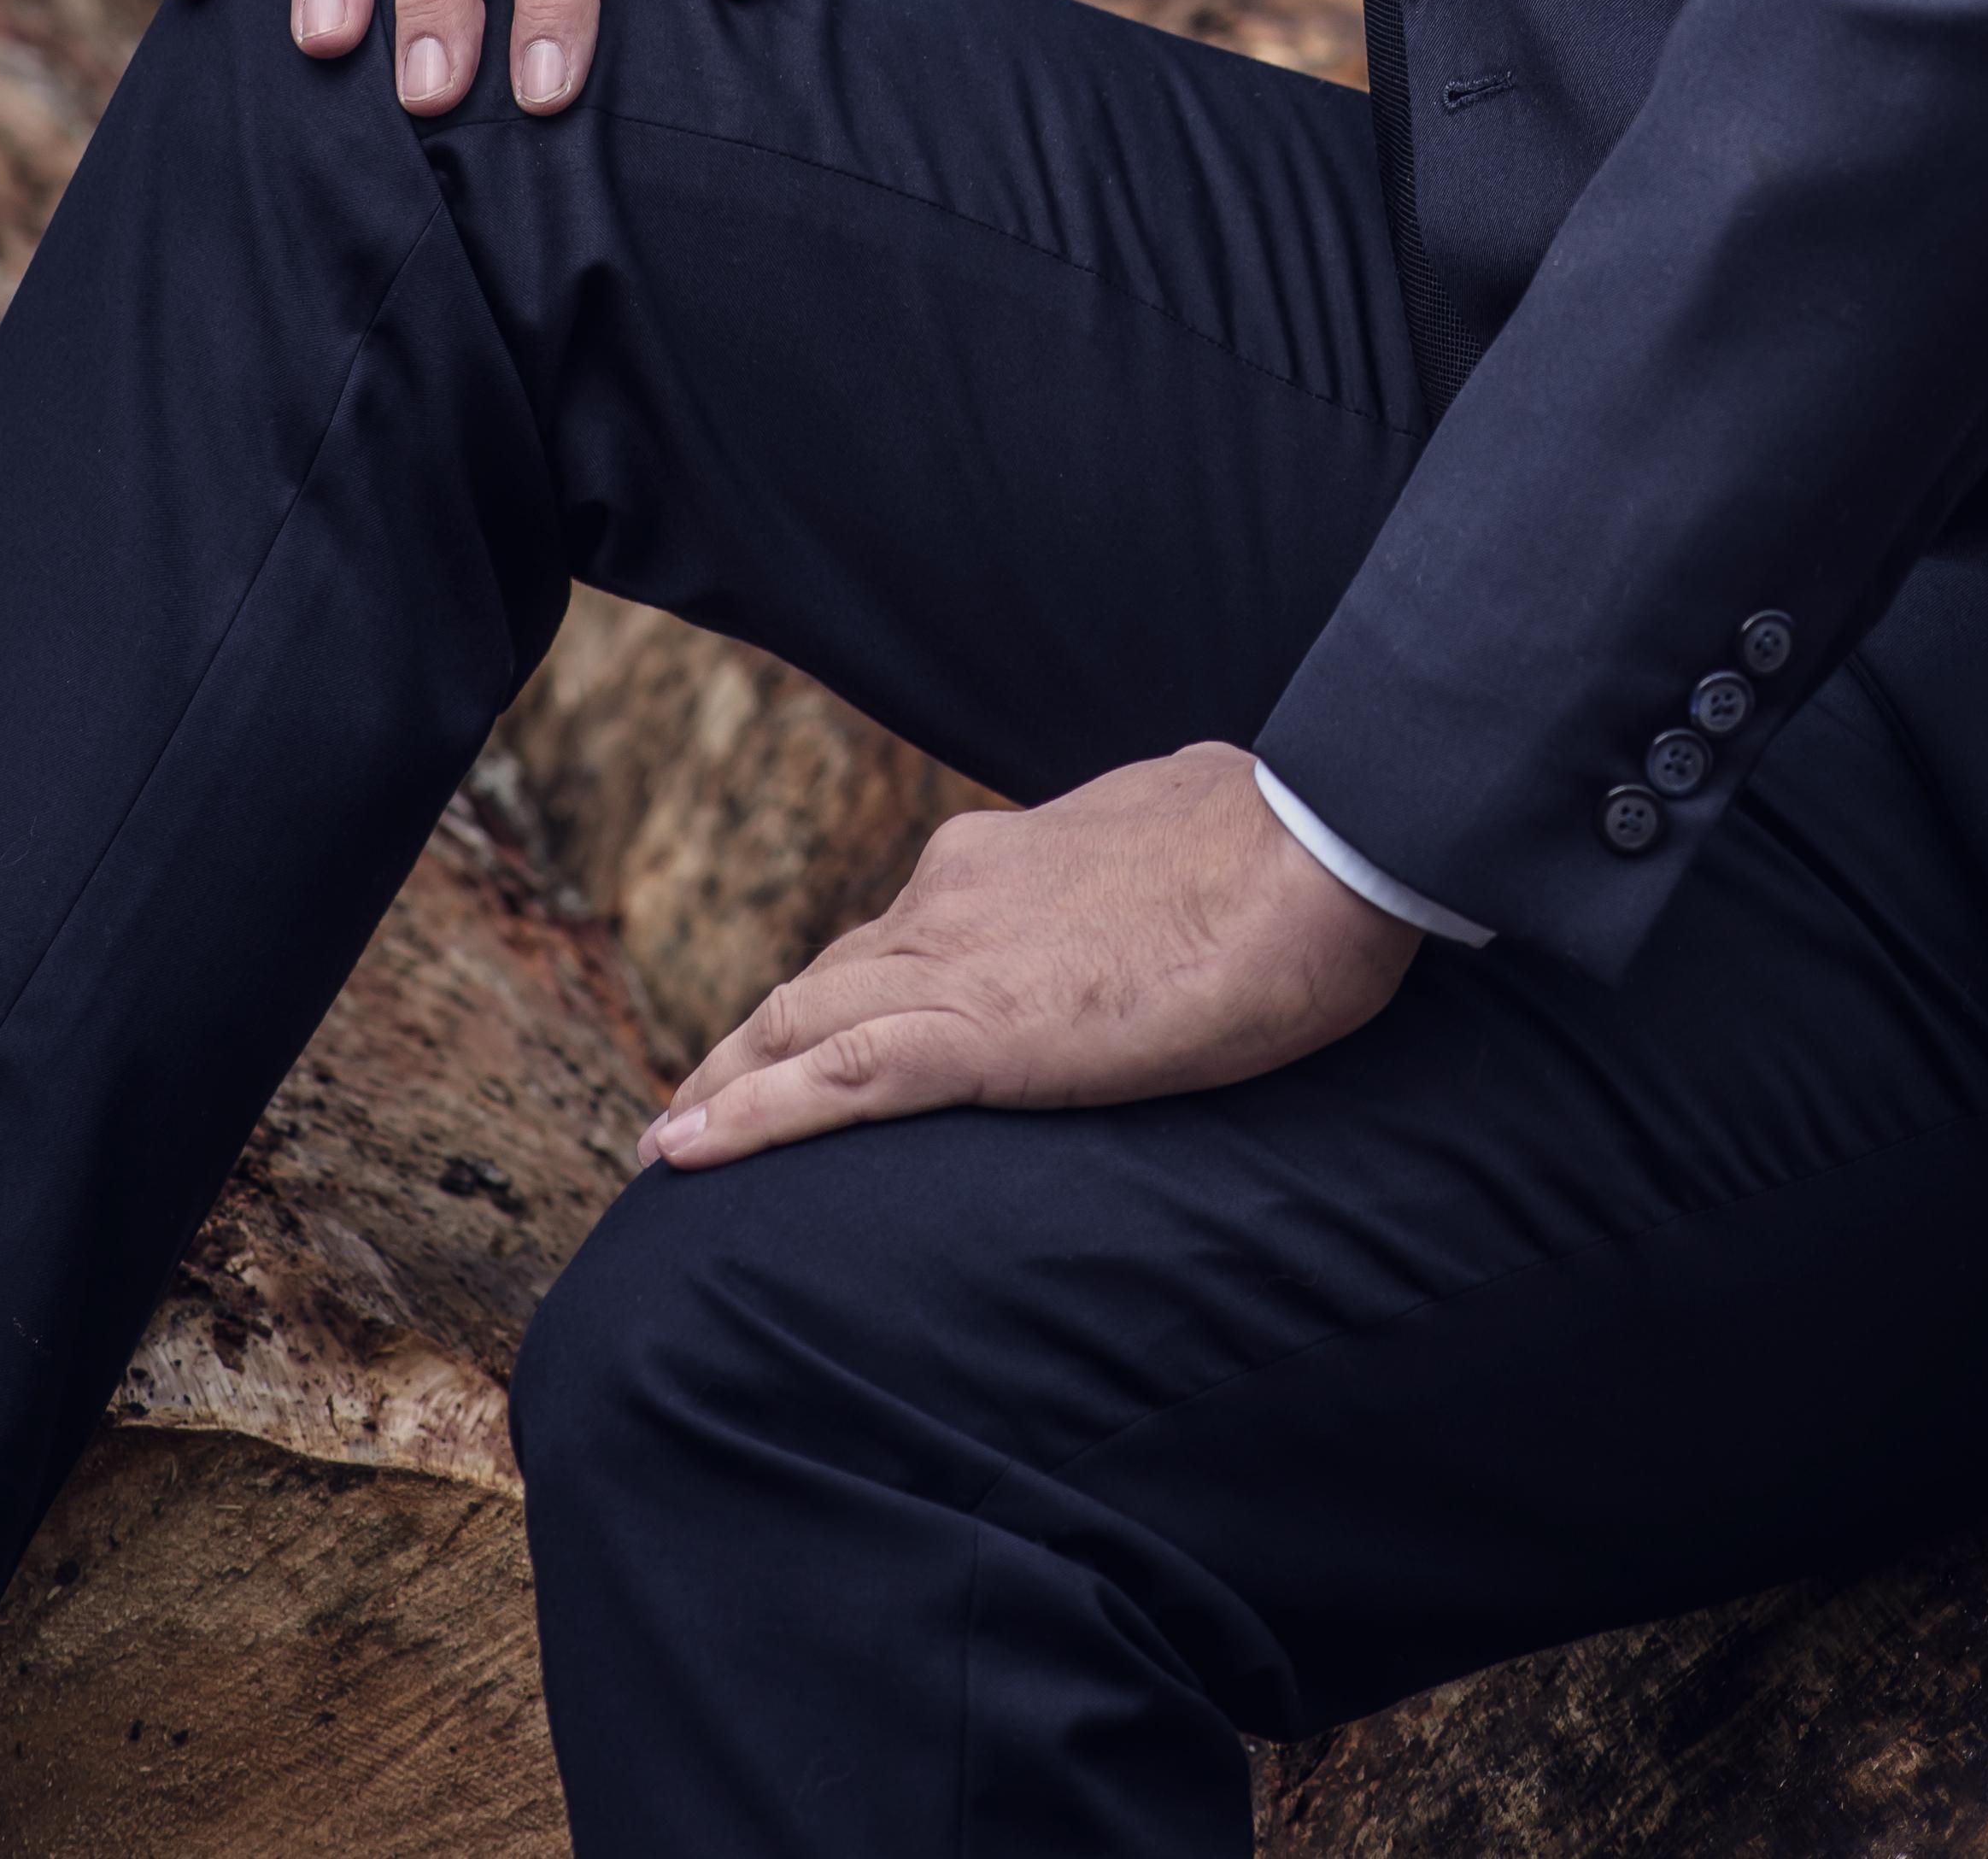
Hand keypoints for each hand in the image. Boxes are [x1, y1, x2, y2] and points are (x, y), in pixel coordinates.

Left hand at [638, 745, 1421, 1168]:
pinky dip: (741, 1118)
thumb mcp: (1190, 835)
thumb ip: (1145, 867)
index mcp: (1010, 852)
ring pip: (797, 1025)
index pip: (896, 932)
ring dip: (723, 1084)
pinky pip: (826, 1082)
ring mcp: (955, 956)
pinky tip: (679, 1152)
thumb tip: (1164, 873)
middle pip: (822, 980)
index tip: (794, 1033)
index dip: (835, 989)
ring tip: (669, 1141)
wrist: (1318, 847)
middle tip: (693, 1106)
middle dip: (750, 1045)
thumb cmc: (1289, 845)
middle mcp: (956, 892)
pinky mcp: (974, 1033)